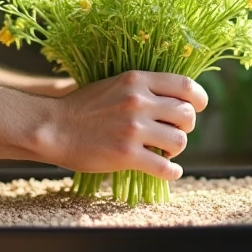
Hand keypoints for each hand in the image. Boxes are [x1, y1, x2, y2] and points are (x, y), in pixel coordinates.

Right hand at [40, 70, 208, 179]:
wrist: (53, 128)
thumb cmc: (82, 107)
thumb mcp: (114, 84)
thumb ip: (143, 90)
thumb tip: (175, 100)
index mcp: (137, 80)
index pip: (185, 85)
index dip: (198, 99)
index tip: (197, 107)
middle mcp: (139, 102)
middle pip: (186, 115)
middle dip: (186, 126)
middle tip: (174, 132)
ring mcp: (133, 129)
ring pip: (179, 141)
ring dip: (176, 149)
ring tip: (165, 151)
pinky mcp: (127, 155)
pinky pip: (164, 167)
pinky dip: (172, 172)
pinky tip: (169, 171)